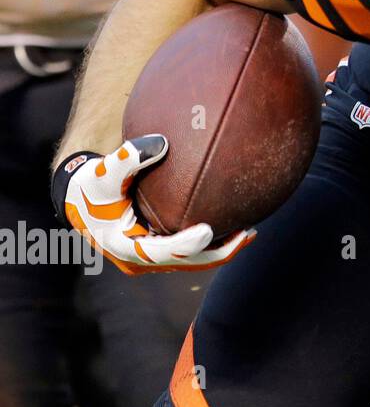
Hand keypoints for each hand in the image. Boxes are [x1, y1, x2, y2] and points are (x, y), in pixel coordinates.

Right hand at [52, 137, 254, 274]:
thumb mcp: (102, 172)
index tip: (208, 230)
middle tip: (246, 234)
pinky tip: (236, 226)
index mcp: (124, 245)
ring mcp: (151, 259)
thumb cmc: (93, 185)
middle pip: (184, 263)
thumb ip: (127, 157)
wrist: (82, 201)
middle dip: (217, 252)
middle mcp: (139, 259)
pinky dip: (213, 244)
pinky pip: (191, 254)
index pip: (158, 251)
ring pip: (191, 263)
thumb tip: (160, 143)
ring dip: (221, 250)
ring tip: (250, 232)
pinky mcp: (159, 252)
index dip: (183, 245)